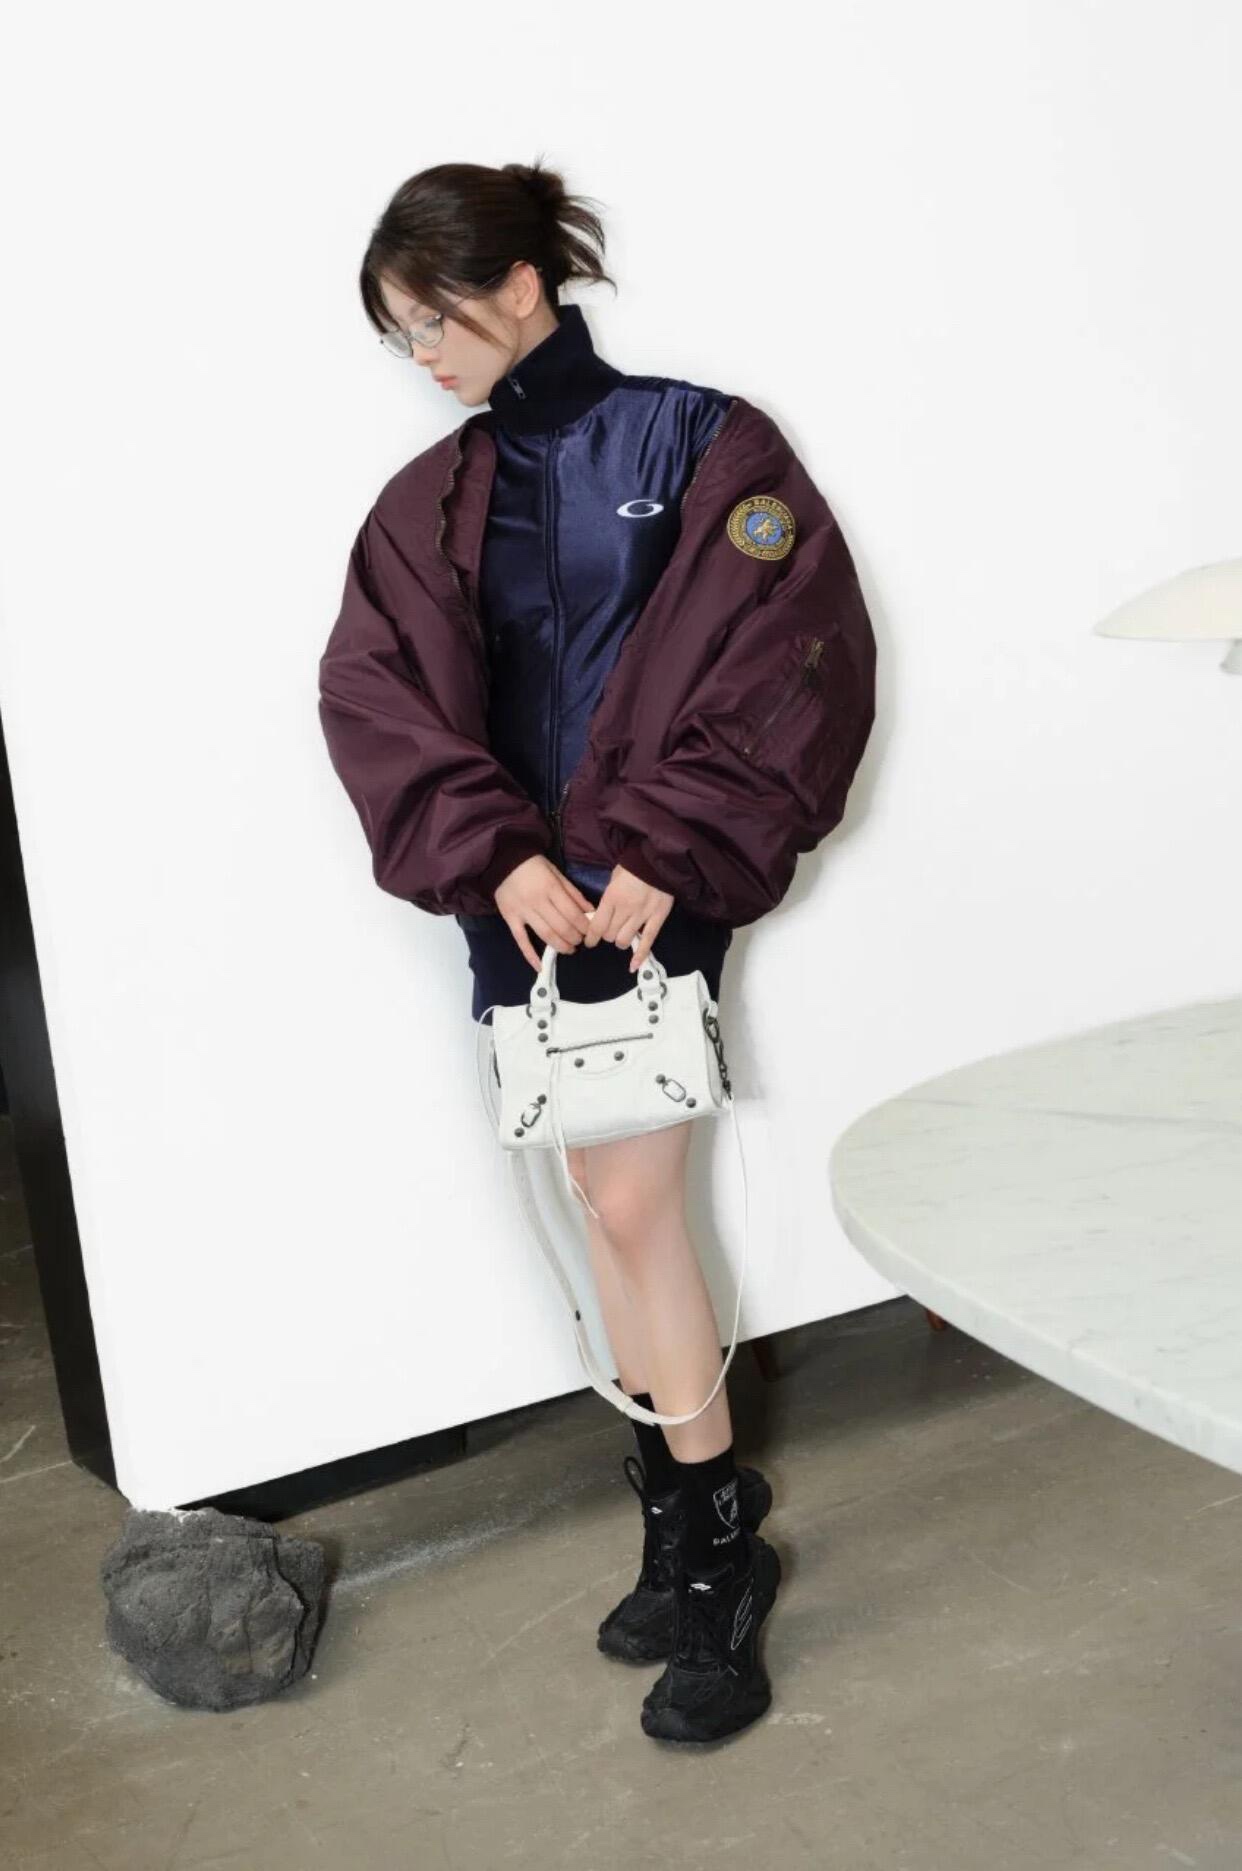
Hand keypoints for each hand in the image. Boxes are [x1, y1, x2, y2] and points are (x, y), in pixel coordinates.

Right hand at [494, 854, 596, 971]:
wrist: (502, 861)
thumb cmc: (533, 865)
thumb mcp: (556, 873)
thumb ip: (573, 892)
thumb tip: (590, 910)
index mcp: (551, 888)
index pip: (572, 913)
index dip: (584, 926)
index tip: (589, 931)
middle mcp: (537, 902)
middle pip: (561, 927)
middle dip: (574, 938)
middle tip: (579, 941)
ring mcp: (522, 912)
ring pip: (545, 935)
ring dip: (560, 946)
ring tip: (569, 949)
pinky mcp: (510, 919)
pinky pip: (521, 940)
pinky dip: (530, 955)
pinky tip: (540, 967)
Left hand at [580, 864, 674, 971]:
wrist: (659, 860)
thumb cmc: (633, 866)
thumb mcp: (613, 879)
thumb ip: (608, 898)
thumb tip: (601, 914)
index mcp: (612, 898)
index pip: (597, 926)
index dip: (591, 938)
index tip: (589, 941)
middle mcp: (625, 910)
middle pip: (610, 935)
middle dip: (607, 935)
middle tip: (609, 930)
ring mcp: (643, 915)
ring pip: (624, 940)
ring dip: (620, 941)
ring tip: (621, 935)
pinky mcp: (658, 918)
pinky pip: (648, 941)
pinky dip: (640, 955)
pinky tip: (633, 966)